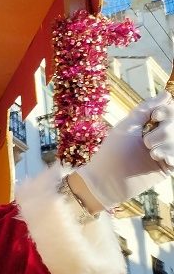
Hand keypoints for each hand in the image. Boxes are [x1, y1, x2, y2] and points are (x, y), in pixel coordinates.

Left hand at [75, 94, 173, 209]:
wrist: (106, 179)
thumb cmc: (112, 151)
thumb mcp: (128, 126)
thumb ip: (146, 109)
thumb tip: (166, 94)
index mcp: (150, 126)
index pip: (171, 112)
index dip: (168, 112)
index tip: (156, 117)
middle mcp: (160, 137)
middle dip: (165, 131)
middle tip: (147, 142)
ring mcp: (165, 152)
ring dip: (168, 144)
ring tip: (152, 153)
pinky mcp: (168, 168)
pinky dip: (173, 156)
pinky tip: (161, 159)